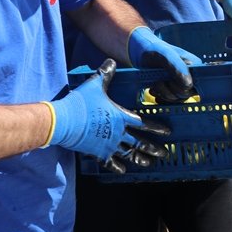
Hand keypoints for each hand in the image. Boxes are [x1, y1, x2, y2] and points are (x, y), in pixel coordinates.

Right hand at [47, 59, 169, 167]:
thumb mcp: (95, 85)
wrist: (64, 121)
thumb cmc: (81, 102)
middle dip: (153, 148)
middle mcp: (118, 133)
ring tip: (149, 163)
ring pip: (129, 154)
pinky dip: (117, 167)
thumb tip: (111, 61)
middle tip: (164, 153)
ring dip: (139, 159)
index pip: (144, 123)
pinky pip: (110, 163)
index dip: (157, 127)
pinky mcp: (97, 153)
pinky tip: (123, 170)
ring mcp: (109, 145)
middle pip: (140, 143)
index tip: (168, 132)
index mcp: (121, 117)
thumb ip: (105, 74)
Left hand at [127, 27, 200, 101]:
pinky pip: (172, 101)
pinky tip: (154, 91)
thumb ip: (177, 66)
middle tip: (159, 82)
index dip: (183, 87)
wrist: (142, 53)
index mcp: (194, 65)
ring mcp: (182, 83)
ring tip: (155, 85)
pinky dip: (161, 98)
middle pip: (186, 94)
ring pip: (178, 99)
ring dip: (164, 94)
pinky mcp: (174, 89)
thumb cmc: (154, 50)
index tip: (169, 81)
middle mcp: (191, 75)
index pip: (196, 84)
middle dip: (170, 91)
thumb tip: (189, 84)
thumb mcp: (165, 54)